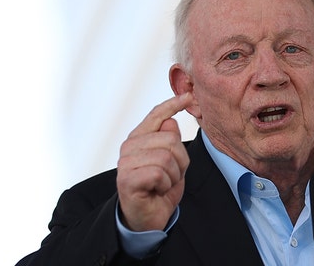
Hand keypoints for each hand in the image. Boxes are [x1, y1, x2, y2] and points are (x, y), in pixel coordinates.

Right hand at [116, 93, 193, 230]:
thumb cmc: (160, 188)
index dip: (172, 104)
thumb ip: (170, 140)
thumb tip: (171, 121)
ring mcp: (126, 163)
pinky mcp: (127, 179)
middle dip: (180, 161)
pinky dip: (165, 185)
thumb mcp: (172, 161)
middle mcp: (129, 147)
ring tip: (164, 184)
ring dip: (173, 175)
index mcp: (139, 138)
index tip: (188, 96)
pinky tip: (157, 190)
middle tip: (172, 176)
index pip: (156, 115)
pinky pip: (159, 173)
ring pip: (166, 157)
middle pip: (170, 139)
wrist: (148, 218)